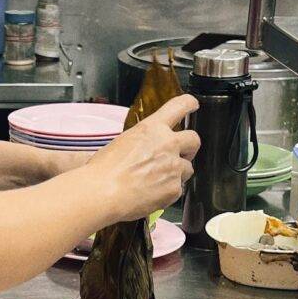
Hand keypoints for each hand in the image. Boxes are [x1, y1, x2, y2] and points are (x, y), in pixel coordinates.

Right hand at [81, 95, 199, 221]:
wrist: (103, 193)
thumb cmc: (103, 171)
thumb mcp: (121, 143)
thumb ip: (141, 141)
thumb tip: (143, 149)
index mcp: (151, 128)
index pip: (179, 106)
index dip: (189, 104)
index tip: (193, 105)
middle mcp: (167, 144)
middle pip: (194, 139)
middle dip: (189, 147)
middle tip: (181, 154)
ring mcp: (174, 167)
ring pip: (188, 168)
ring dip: (178, 173)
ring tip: (157, 181)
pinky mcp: (174, 188)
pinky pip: (178, 189)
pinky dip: (168, 192)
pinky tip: (152, 194)